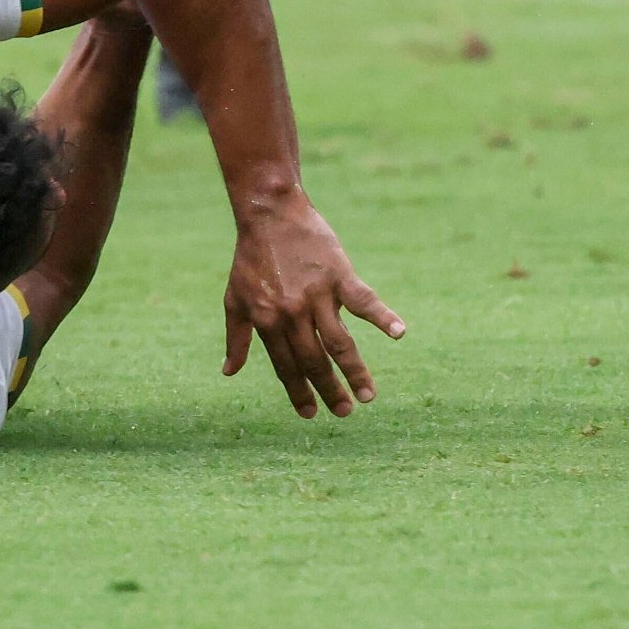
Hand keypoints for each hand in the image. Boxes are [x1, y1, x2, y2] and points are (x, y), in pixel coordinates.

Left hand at [221, 189, 404, 418]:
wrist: (269, 214)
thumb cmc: (250, 258)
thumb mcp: (235, 300)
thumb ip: (237, 338)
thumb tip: (229, 372)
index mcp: (267, 322)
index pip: (286, 367)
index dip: (298, 393)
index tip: (311, 414)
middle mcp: (292, 314)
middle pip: (315, 361)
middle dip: (330, 391)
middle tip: (345, 412)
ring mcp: (317, 295)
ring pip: (339, 343)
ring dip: (355, 371)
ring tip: (368, 395)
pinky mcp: (339, 275)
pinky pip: (364, 301)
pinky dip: (383, 317)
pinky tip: (400, 333)